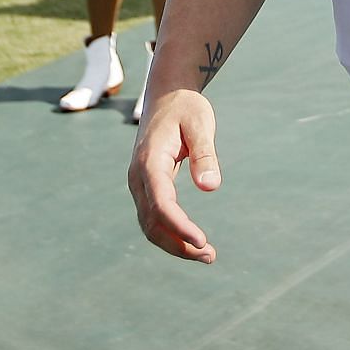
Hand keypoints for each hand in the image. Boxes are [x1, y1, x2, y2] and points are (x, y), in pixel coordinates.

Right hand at [128, 88, 220, 263]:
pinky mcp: (146, 187)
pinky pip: (153, 218)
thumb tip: (211, 187)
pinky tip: (192, 241)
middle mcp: (138, 176)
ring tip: (207, 254)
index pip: (160, 203)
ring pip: (149, 225)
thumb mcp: (200, 123)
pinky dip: (170, 233)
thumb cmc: (185, 107)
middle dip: (178, 243)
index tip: (201, 241)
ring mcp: (139, 183)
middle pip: (151, 222)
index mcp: (150, 161)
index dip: (179, 226)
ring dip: (175, 244)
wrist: (166, 94)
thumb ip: (205, 153)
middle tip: (210, 255)